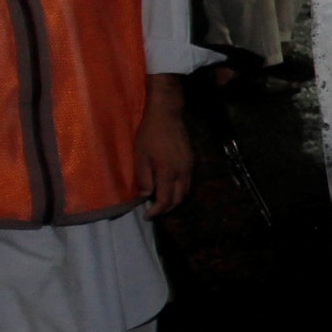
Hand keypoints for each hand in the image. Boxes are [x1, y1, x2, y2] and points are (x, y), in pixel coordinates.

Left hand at [136, 74, 192, 217]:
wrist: (167, 115)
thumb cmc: (150, 134)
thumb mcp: (140, 156)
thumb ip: (143, 178)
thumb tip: (145, 196)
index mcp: (168, 172)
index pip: (165, 200)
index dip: (156, 211)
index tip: (147, 216)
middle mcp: (182, 172)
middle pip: (178, 199)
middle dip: (167, 208)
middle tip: (154, 211)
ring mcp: (189, 166)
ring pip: (186, 191)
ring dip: (175, 200)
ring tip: (162, 202)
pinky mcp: (191, 161)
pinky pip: (188, 182)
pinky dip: (180, 190)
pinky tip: (170, 187)